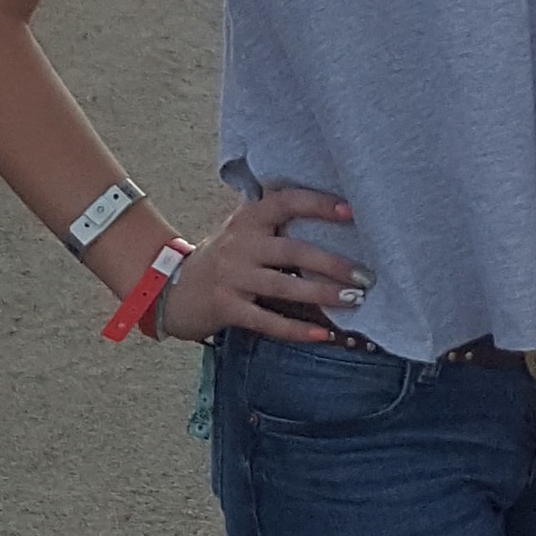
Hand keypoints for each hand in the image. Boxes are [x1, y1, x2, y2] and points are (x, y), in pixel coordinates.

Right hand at [163, 184, 371, 343]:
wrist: (171, 289)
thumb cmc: (223, 257)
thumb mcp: (243, 229)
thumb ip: (275, 217)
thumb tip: (334, 206)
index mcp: (248, 218)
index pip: (286, 201)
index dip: (318, 204)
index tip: (352, 211)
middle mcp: (240, 244)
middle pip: (293, 250)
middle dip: (332, 263)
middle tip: (365, 275)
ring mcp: (232, 277)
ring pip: (284, 286)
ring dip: (322, 294)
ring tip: (353, 301)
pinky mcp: (227, 308)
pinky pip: (268, 321)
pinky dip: (297, 329)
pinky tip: (323, 334)